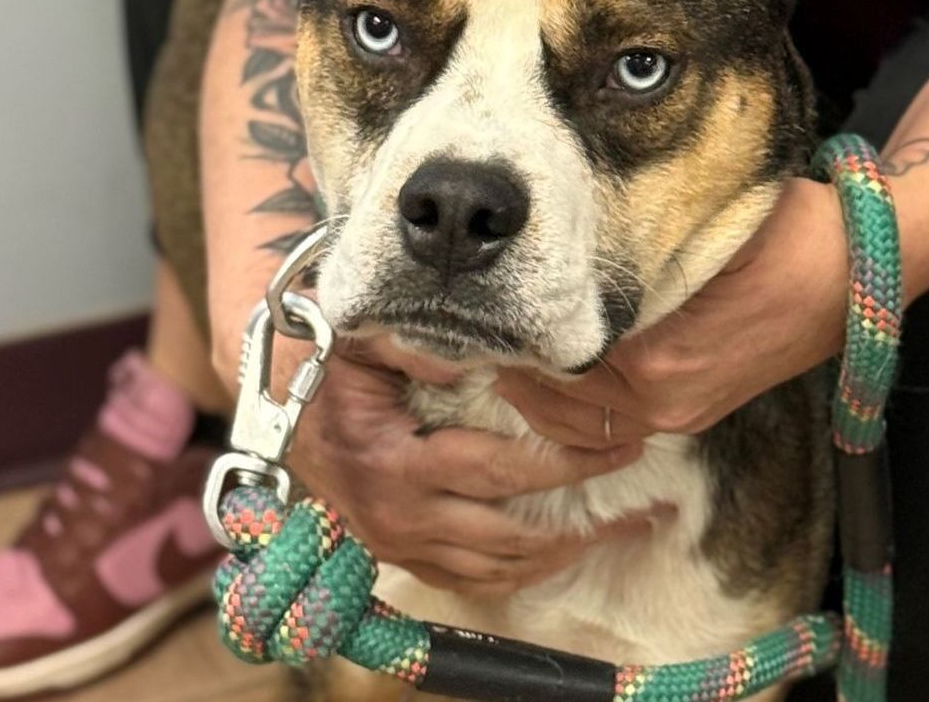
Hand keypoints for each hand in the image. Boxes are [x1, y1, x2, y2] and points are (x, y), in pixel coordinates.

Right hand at [208, 314, 661, 598]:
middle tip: (640, 496)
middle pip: (509, 533)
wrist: (288, 427)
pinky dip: (523, 574)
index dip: (563, 462)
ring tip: (620, 530)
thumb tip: (469, 352)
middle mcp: (403, 519)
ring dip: (563, 555)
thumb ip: (413, 345)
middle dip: (582, 519)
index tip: (617, 444)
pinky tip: (563, 552)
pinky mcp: (405, 562)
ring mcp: (404, 548)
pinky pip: (474, 583)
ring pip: (498, 571)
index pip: (498, 471)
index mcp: (398, 465)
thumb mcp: (363, 344)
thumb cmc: (334, 377)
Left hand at [494, 177, 848, 444]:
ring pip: (580, 421)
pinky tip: (559, 362)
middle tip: (475, 323)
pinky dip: (577, 401)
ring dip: (542, 388)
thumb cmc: (786, 234)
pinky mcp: (696, 411)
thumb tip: (559, 236)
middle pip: (556, 402)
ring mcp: (682, 412)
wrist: (859, 273)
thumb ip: (633, 246)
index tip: (478, 302)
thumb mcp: (702, 226)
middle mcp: (665, 400)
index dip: (513, 333)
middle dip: (517, 364)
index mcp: (658, 360)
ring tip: (508, 341)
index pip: (554, 361)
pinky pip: (614, 420)